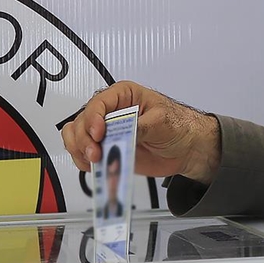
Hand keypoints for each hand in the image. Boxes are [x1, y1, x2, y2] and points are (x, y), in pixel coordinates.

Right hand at [61, 81, 220, 183]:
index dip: (93, 119)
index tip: (99, 134)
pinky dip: (84, 161)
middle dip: (84, 139)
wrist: (187, 150)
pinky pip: (84, 153)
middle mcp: (110, 112)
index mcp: (123, 95)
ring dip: (80, 150)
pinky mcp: (107, 150)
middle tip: (95, 153)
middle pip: (81, 121)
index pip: (98, 104)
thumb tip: (121, 130)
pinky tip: (94, 166)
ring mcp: (106, 132)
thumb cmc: (178, 126)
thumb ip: (139, 125)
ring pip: (76, 136)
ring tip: (94, 161)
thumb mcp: (161, 121)